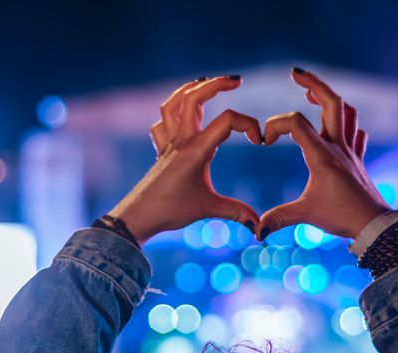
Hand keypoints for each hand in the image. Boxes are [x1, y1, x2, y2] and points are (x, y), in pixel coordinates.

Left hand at [107, 76, 262, 243]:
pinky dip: (172, 113)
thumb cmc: (171, 211)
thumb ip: (237, 212)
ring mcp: (168, 144)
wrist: (137, 217)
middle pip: (194, 97)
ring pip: (173, 103)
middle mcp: (181, 141)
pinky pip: (162, 123)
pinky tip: (182, 116)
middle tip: (237, 80)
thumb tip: (259, 227)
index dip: (248, 124)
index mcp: (196, 150)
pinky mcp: (160, 151)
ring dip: (190, 89)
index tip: (258, 141)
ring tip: (207, 83)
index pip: (227, 121)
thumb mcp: (208, 209)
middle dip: (216, 84)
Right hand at [258, 68, 389, 239]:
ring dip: (330, 98)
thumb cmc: (342, 217)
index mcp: (322, 156)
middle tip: (295, 73)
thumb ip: (279, 217)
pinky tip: (338, 124)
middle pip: (330, 103)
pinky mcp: (358, 160)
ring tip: (313, 93)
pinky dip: (347, 122)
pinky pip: (357, 132)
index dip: (275, 125)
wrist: (375, 225)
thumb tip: (257, 230)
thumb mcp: (306, 215)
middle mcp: (338, 148)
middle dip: (313, 84)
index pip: (296, 123)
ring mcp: (351, 152)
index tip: (265, 141)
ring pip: (346, 112)